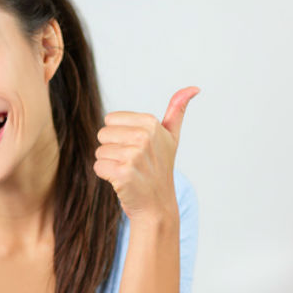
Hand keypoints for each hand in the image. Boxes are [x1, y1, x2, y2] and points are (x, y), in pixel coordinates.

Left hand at [93, 86, 199, 223]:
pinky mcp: (122, 174)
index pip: (110, 119)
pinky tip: (122, 181)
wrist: (156, 204)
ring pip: (99, 151)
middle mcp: (144, 137)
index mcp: (151, 124)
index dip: (119, 135)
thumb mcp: (171, 137)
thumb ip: (177, 110)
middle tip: (132, 162)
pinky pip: (98, 166)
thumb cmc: (160, 168)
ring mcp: (134, 156)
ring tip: (128, 171)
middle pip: (103, 134)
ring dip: (109, 163)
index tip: (136, 147)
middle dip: (113, 148)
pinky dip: (105, 175)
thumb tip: (194, 88)